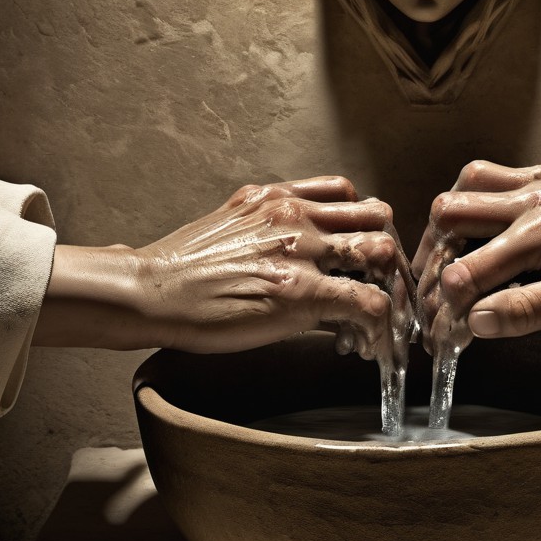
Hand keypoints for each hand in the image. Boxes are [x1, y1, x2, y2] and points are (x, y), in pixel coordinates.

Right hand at [37, 176, 415, 364]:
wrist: (150, 292)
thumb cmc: (183, 268)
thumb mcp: (232, 225)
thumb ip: (273, 229)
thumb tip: (304, 258)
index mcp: (278, 196)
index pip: (349, 193)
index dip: (365, 224)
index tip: (364, 258)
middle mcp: (296, 214)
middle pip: (378, 214)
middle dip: (387, 252)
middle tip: (383, 288)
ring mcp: (300, 250)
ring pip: (382, 251)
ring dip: (390, 286)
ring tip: (380, 319)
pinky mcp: (300, 292)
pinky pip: (368, 303)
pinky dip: (379, 327)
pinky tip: (368, 347)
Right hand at [413, 160, 540, 344]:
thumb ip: (529, 310)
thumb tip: (475, 322)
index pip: (470, 268)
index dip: (449, 307)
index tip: (444, 336)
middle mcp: (531, 196)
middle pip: (448, 214)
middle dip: (433, 261)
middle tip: (435, 300)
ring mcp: (533, 183)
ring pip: (460, 189)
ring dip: (443, 229)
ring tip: (443, 268)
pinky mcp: (538, 181)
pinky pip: (484, 180)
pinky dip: (466, 207)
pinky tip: (471, 236)